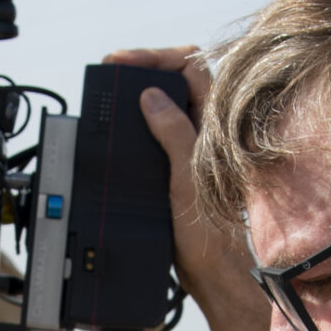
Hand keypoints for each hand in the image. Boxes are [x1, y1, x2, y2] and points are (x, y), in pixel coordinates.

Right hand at [104, 45, 251, 308]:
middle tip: (113, 70)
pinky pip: (164, 128)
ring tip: (115, 89)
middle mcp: (211, 130)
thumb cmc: (210, 236)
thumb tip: (153, 96)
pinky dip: (143, 119)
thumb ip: (175, 134)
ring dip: (144, 91)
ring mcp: (198, 146)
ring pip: (172, 101)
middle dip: (146, 67)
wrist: (213, 273)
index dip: (156, 57)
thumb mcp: (186, 180)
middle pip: (180, 77)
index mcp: (217, 126)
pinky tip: (125, 123)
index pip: (190, 65)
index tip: (122, 62)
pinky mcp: (185, 164)